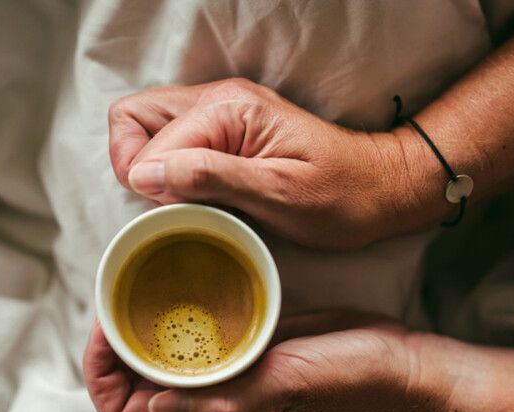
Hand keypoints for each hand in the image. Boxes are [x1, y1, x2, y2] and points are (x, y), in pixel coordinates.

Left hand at [82, 312, 433, 411]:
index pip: (126, 411)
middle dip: (114, 342)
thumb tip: (156, 407)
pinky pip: (198, 333)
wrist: (395, 364)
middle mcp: (211, 398)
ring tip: (137, 282)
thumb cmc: (346, 382)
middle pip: (134, 379)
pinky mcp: (247, 344)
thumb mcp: (286, 387)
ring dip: (141, 324)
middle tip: (118, 293)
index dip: (102, 373)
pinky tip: (181, 282)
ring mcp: (229, 371)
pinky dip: (180, 313)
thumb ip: (225, 403)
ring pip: (162, 355)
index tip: (106, 327)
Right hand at [108, 78, 429, 248]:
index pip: (147, 136)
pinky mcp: (226, 133)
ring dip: (152, 169)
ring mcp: (221, 114)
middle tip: (171, 203)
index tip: (180, 210)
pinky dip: (170, 172)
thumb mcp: (277, 194)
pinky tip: (197, 198)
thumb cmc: (339, 197)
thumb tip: (144, 173)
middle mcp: (219, 100)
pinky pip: (174, 144)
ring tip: (185, 202)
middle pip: (134, 117)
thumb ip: (210, 177)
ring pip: (149, 129)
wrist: (379, 190)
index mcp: (229, 108)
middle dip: (135, 165)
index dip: (151, 181)